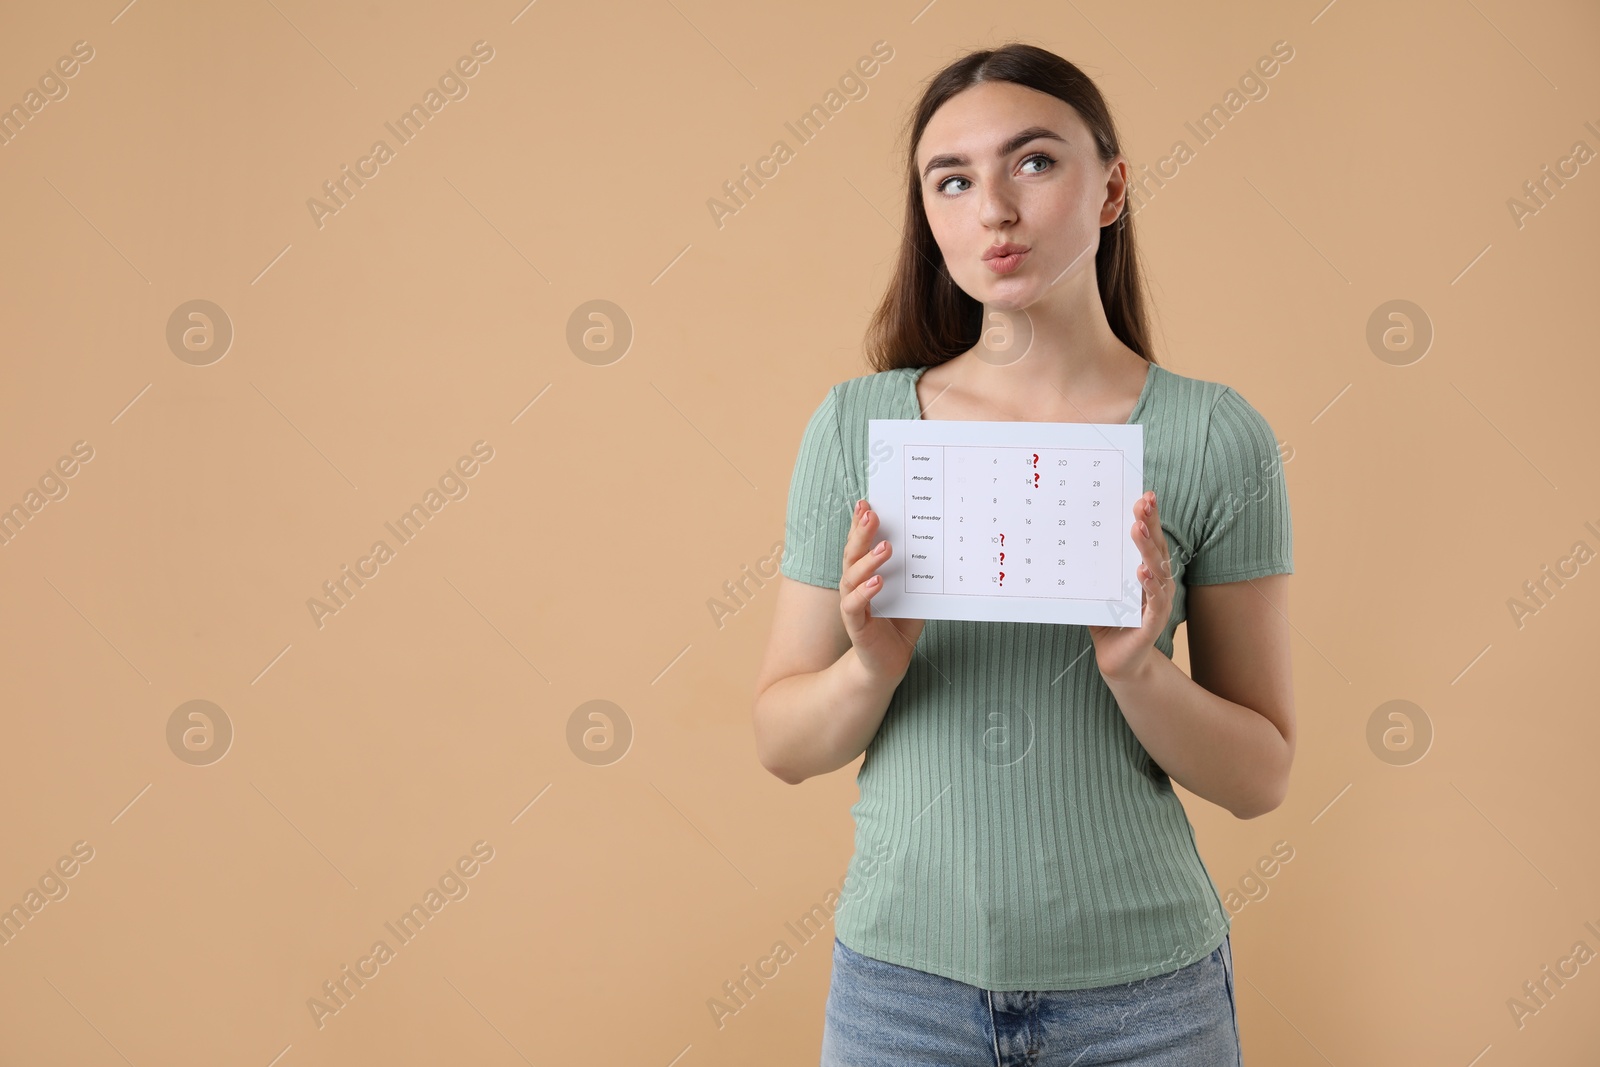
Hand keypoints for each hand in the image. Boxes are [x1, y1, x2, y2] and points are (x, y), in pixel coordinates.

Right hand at [840, 499, 925, 681]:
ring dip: (868, 559)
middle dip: (861, 532)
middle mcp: (855, 585)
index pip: (860, 544)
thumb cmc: (900, 625)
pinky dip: (864, 593)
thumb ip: (920, 574)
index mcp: (867, 573)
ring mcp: (853, 604)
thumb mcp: (916, 595)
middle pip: (852, 554)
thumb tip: (940, 546)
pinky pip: (854, 605)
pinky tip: (878, 583)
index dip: (860, 523)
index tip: (866, 502)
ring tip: (886, 547)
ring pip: (852, 576)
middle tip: (872, 514)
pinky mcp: (856, 625)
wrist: (888, 664)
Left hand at [1089, 490, 1172, 683]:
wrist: (1117, 660)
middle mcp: (1157, 583)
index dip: (1150, 517)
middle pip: (1157, 549)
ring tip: (1138, 530)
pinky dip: (1150, 586)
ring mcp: (1158, 602)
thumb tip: (1066, 538)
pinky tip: (1142, 573)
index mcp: (1146, 570)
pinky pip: (1155, 601)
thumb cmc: (1108, 620)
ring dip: (1148, 549)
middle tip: (1143, 503)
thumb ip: (1091, 568)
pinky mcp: (1153, 622)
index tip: (1145, 495)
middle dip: (1151, 524)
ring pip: (1158, 571)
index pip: (1150, 539)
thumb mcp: (1097, 589)